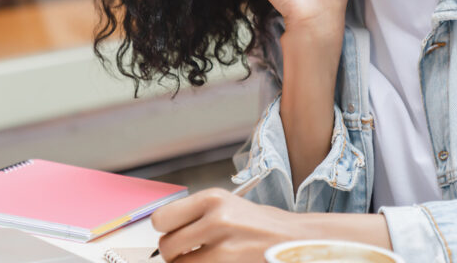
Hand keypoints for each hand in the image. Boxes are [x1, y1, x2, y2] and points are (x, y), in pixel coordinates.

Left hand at [150, 188, 298, 261]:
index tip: (172, 234)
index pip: (162, 219)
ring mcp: (223, 248)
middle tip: (187, 253)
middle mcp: (216, 220)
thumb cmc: (261, 225)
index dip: (165, 231)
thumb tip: (167, 232)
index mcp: (212, 198)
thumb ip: (197, 216)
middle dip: (174, 254)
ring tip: (203, 259)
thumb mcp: (228, 207)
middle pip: (167, 246)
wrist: (294, 239)